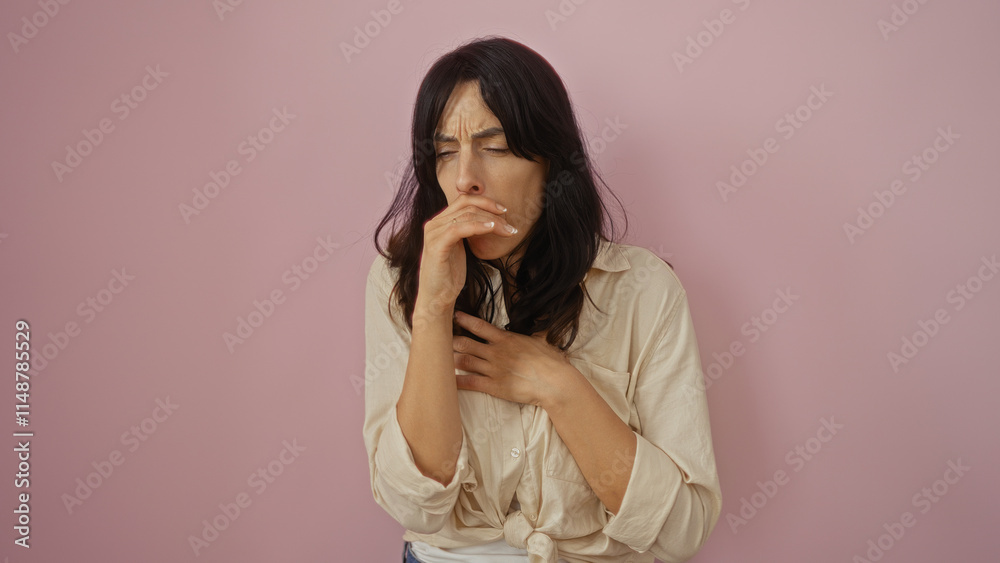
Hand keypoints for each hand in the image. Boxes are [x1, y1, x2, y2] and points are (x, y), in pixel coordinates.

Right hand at [417, 194, 516, 314]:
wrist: (436, 298)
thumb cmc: (449, 275)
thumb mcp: (460, 248)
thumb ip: (466, 231)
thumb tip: (488, 220)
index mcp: (439, 222)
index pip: (463, 201)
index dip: (485, 202)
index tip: (504, 211)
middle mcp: (434, 224)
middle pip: (466, 205)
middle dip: (492, 211)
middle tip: (510, 225)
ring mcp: (433, 234)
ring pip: (466, 216)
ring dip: (491, 221)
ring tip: (508, 230)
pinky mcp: (436, 246)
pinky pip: (458, 229)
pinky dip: (477, 226)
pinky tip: (491, 229)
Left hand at [452, 310, 573, 407]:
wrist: (554, 382)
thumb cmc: (551, 361)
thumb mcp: (543, 339)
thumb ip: (535, 332)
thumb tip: (542, 321)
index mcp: (506, 339)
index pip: (479, 326)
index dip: (464, 320)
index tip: (455, 316)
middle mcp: (496, 352)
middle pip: (465, 343)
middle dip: (451, 341)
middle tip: (441, 340)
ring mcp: (493, 369)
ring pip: (464, 361)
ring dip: (451, 359)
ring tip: (441, 358)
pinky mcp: (493, 386)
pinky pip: (469, 383)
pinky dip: (457, 381)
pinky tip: (447, 380)